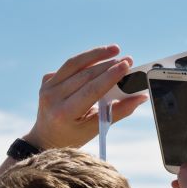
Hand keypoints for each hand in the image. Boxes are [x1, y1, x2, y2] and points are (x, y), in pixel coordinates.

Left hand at [24, 45, 146, 150]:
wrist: (46, 137)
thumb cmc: (74, 136)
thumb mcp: (96, 128)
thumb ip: (119, 111)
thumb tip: (141, 97)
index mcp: (64, 113)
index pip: (91, 89)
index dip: (110, 76)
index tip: (126, 65)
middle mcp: (52, 98)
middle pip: (85, 75)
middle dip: (108, 64)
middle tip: (127, 59)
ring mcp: (47, 87)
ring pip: (75, 63)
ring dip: (97, 55)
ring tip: (114, 50)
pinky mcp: (46, 80)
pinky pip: (69, 66)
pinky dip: (85, 61)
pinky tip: (98, 59)